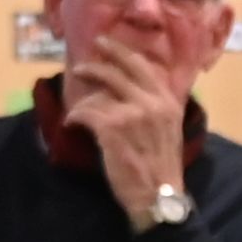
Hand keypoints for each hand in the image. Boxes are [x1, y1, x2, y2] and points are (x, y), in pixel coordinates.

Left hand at [58, 29, 183, 225]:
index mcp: (167, 101)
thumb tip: (136, 91)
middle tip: (80, 65)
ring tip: (76, 107)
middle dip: (95, 65)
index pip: (140, 66)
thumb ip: (156, 107)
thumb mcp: (170, 129)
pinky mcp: (111, 130)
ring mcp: (131, 114)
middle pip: (117, 72)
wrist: (160, 196)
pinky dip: (75, 118)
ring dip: (84, 101)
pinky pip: (86, 113)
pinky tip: (71, 124)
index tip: (105, 44)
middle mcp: (151, 103)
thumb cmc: (163, 167)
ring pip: (98, 94)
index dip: (120, 52)